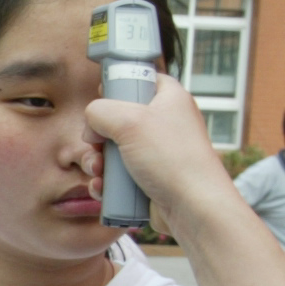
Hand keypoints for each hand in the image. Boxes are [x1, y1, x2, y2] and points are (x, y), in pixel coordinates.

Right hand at [83, 78, 243, 235]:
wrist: (193, 206)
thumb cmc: (171, 159)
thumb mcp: (128, 121)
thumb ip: (100, 111)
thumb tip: (91, 127)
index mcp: (169, 99)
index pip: (142, 78)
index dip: (120, 84)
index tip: (103, 96)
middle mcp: (165, 123)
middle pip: (120, 118)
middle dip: (99, 135)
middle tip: (95, 145)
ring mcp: (157, 153)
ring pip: (116, 149)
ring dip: (98, 161)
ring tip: (98, 172)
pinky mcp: (151, 178)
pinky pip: (120, 174)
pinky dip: (107, 181)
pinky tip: (103, 188)